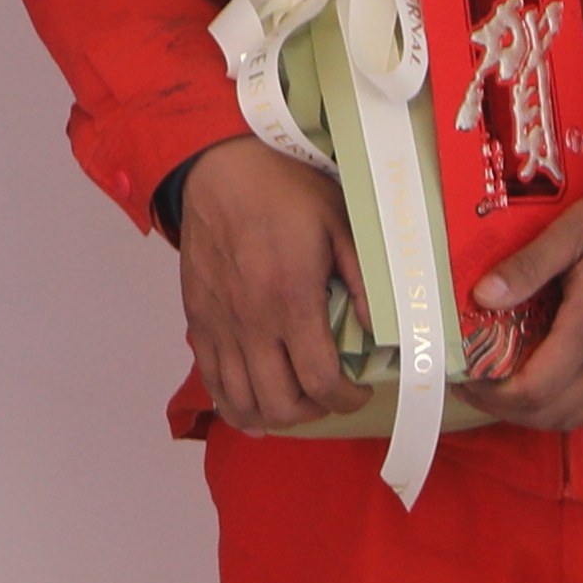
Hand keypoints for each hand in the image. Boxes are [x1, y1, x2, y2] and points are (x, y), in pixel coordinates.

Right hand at [170, 138, 361, 435]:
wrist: (220, 168)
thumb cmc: (284, 189)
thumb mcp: (340, 223)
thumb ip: (364, 280)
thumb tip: (385, 331)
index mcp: (291, 299)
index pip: (319, 380)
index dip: (346, 400)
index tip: (359, 391)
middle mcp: (251, 321)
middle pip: (279, 403)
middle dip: (312, 412)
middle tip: (329, 395)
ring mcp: (219, 325)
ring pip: (240, 400)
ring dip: (273, 415)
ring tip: (295, 402)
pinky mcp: (197, 320)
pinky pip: (209, 380)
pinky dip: (231, 404)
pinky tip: (251, 408)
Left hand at [456, 167, 582, 434]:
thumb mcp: (574, 229)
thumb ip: (527, 267)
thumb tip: (481, 297)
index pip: (532, 390)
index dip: (490, 394)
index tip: (463, 374)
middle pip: (548, 413)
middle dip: (502, 406)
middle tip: (476, 379)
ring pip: (577, 419)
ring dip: (536, 413)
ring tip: (509, 385)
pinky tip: (564, 388)